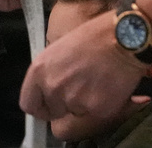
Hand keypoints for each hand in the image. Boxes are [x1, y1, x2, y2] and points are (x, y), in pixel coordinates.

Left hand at [21, 11, 148, 122]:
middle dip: (64, 104)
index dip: (40, 106)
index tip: (48, 104)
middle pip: (52, 111)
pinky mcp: (96, 110)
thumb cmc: (94, 37)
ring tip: (96, 81)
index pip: (28, 104)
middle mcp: (53, 87)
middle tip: (80, 87)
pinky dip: (101, 105)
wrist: (123, 38)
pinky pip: (95, 115)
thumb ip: (49, 73)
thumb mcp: (58, 49)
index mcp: (39, 70)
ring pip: (74, 113)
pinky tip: (107, 86)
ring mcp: (74, 100)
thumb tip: (48, 89)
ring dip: (83, 103)